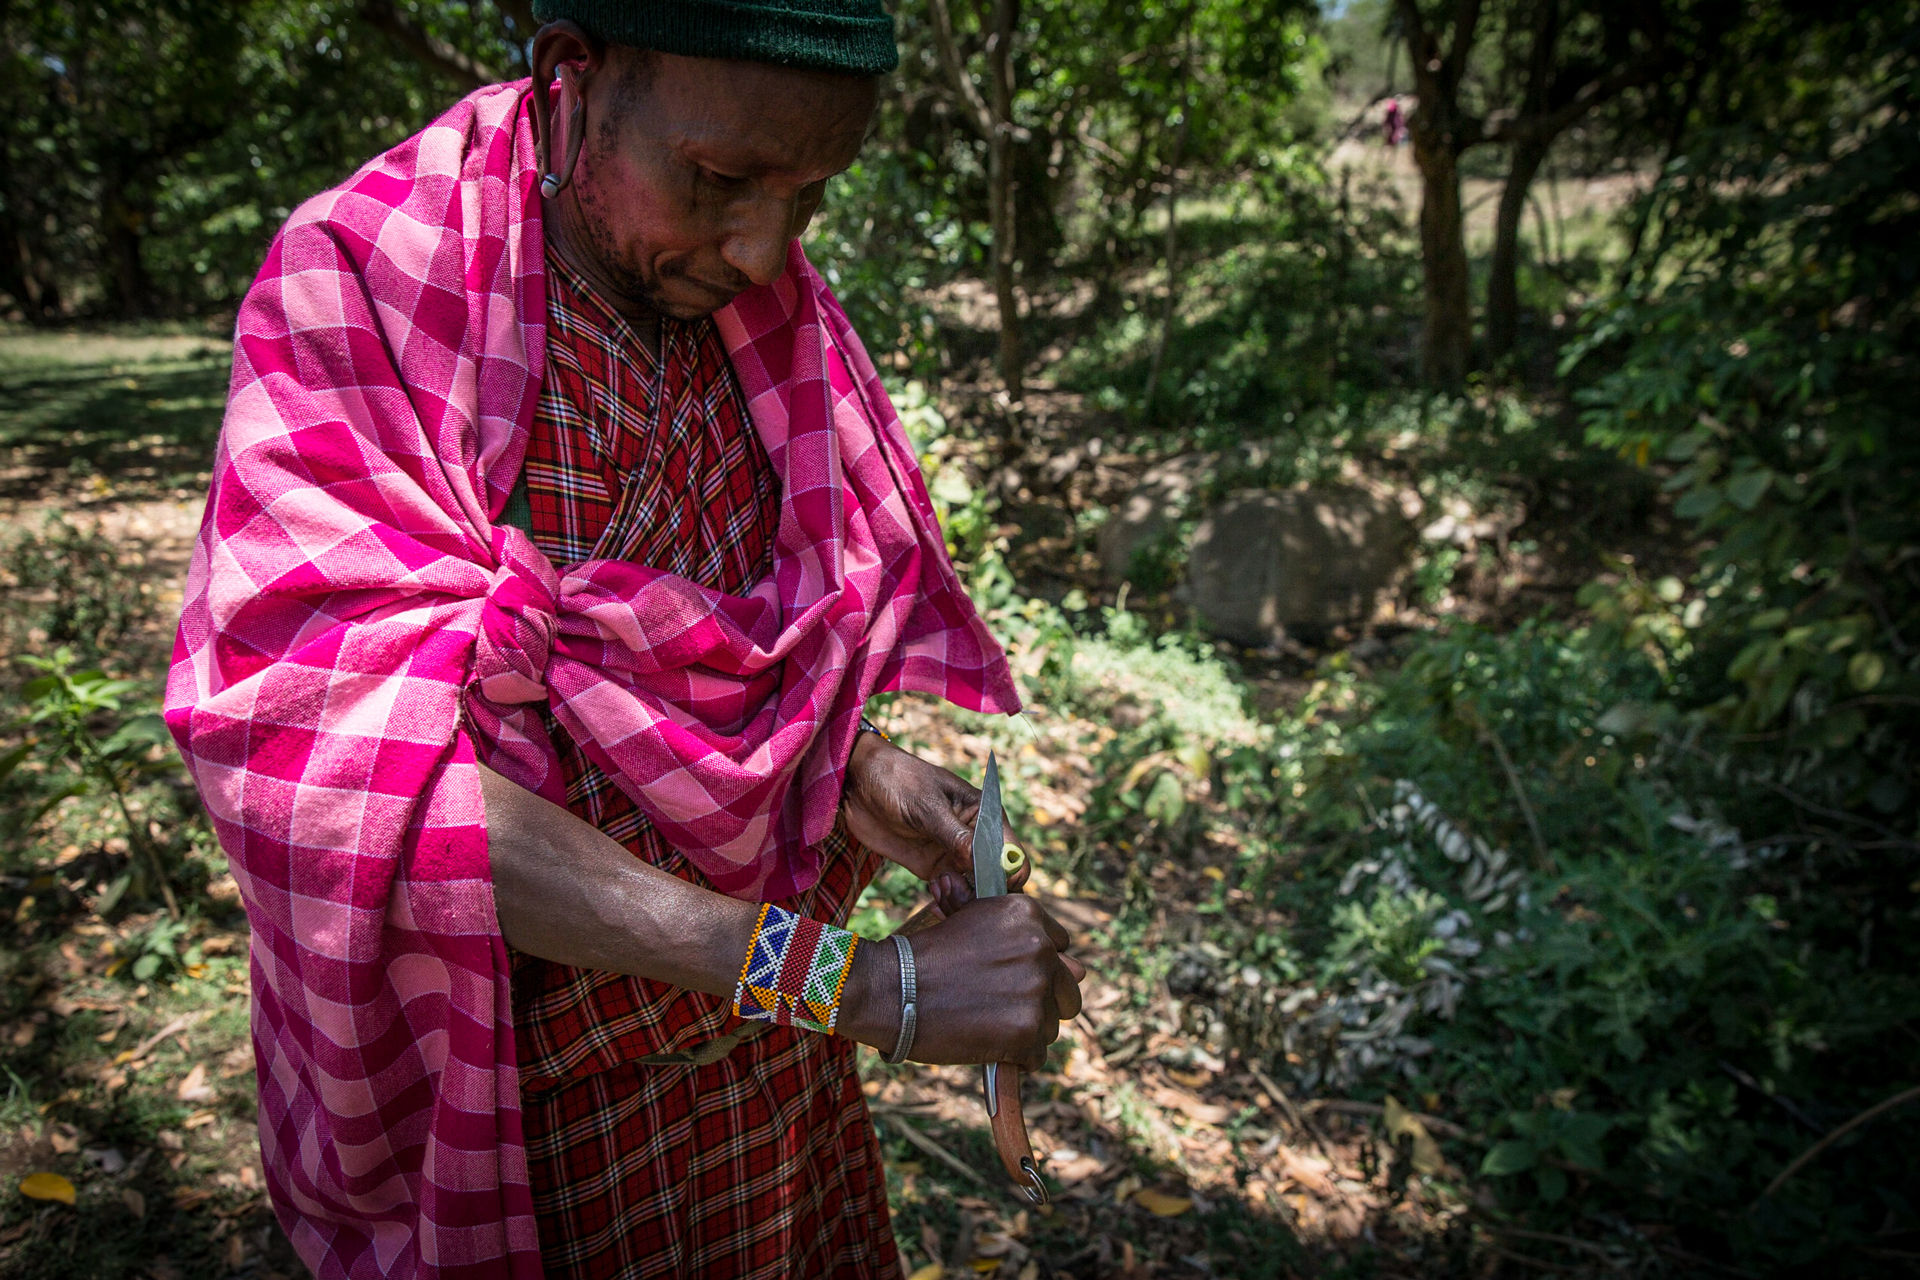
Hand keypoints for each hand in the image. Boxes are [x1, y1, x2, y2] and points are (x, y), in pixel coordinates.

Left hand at [841, 732, 1028, 888]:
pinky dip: (947, 902)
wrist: (858, 784)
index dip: (1008, 874)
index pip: (1012, 852)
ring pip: (975, 891)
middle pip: (997, 877)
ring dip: (963, 899)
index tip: (986, 884)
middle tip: (958, 890)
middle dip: (985, 893)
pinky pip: (951, 894)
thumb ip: (955, 835)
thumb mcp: (927, 805)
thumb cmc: (898, 780)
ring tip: (940, 889)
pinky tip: (934, 894)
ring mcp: (954, 856)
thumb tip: (980, 865)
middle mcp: (976, 839)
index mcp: (985, 815)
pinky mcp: (933, 869)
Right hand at [841, 893, 1085, 1070]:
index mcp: (1028, 915)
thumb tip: (1083, 969)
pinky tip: (989, 1047)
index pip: (1062, 948)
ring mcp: (1036, 991)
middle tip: (1004, 1008)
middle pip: (1068, 989)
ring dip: (1027, 1030)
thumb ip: (1019, 937)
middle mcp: (1041, 949)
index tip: (1014, 977)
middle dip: (1043, 1001)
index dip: (1039, 966)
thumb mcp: (972, 924)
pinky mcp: (1027, 1031)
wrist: (892, 989)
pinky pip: (1038, 1055)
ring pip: (1052, 1024)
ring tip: (987, 1025)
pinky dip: (1017, 1057)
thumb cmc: (926, 957)